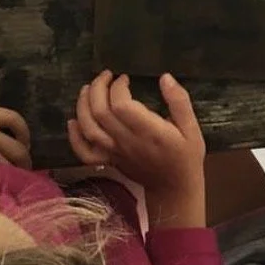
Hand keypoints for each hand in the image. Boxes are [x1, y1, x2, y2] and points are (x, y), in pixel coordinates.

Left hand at [68, 70, 206, 227]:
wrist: (174, 188)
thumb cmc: (185, 156)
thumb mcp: (191, 127)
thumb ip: (179, 101)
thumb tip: (165, 77)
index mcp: (149, 132)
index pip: (122, 106)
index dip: (118, 87)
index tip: (125, 78)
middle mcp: (127, 141)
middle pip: (100, 112)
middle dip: (98, 88)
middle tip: (106, 75)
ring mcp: (114, 152)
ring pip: (88, 128)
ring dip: (83, 105)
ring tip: (87, 88)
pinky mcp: (108, 160)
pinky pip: (84, 152)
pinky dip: (74, 136)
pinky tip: (73, 121)